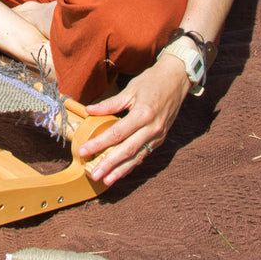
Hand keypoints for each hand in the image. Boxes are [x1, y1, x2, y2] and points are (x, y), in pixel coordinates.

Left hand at [77, 55, 190, 185]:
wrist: (176, 80)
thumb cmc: (152, 82)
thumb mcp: (130, 90)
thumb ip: (109, 104)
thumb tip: (89, 110)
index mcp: (143, 114)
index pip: (116, 134)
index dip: (99, 144)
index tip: (83, 150)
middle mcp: (152, 128)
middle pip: (127, 150)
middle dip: (108, 164)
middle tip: (94, 174)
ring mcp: (158, 136)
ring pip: (137, 157)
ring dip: (120, 170)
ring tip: (106, 180)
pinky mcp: (160, 139)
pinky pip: (144, 155)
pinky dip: (132, 165)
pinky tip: (121, 172)